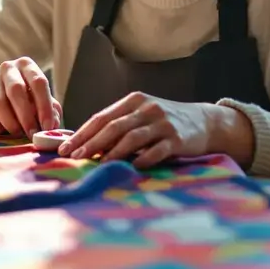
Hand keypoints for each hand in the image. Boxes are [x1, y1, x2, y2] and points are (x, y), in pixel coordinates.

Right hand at [0, 57, 60, 135]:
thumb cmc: (24, 100)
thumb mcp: (40, 101)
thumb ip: (50, 111)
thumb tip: (52, 126)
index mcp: (26, 65)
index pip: (38, 82)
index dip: (44, 107)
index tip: (47, 127)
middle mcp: (7, 68)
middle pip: (16, 91)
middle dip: (26, 117)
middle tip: (32, 135)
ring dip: (11, 124)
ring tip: (18, 134)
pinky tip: (1, 132)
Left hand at [58, 92, 227, 168]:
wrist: (204, 122)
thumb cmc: (164, 122)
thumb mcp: (141, 116)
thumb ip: (118, 125)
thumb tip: (85, 145)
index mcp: (133, 101)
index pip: (101, 117)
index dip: (82, 133)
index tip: (64, 148)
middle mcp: (147, 109)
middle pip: (113, 126)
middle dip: (91, 143)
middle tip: (74, 158)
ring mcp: (163, 123)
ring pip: (132, 138)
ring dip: (112, 153)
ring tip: (98, 165)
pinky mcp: (178, 139)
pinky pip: (157, 150)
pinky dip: (143, 159)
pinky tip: (132, 167)